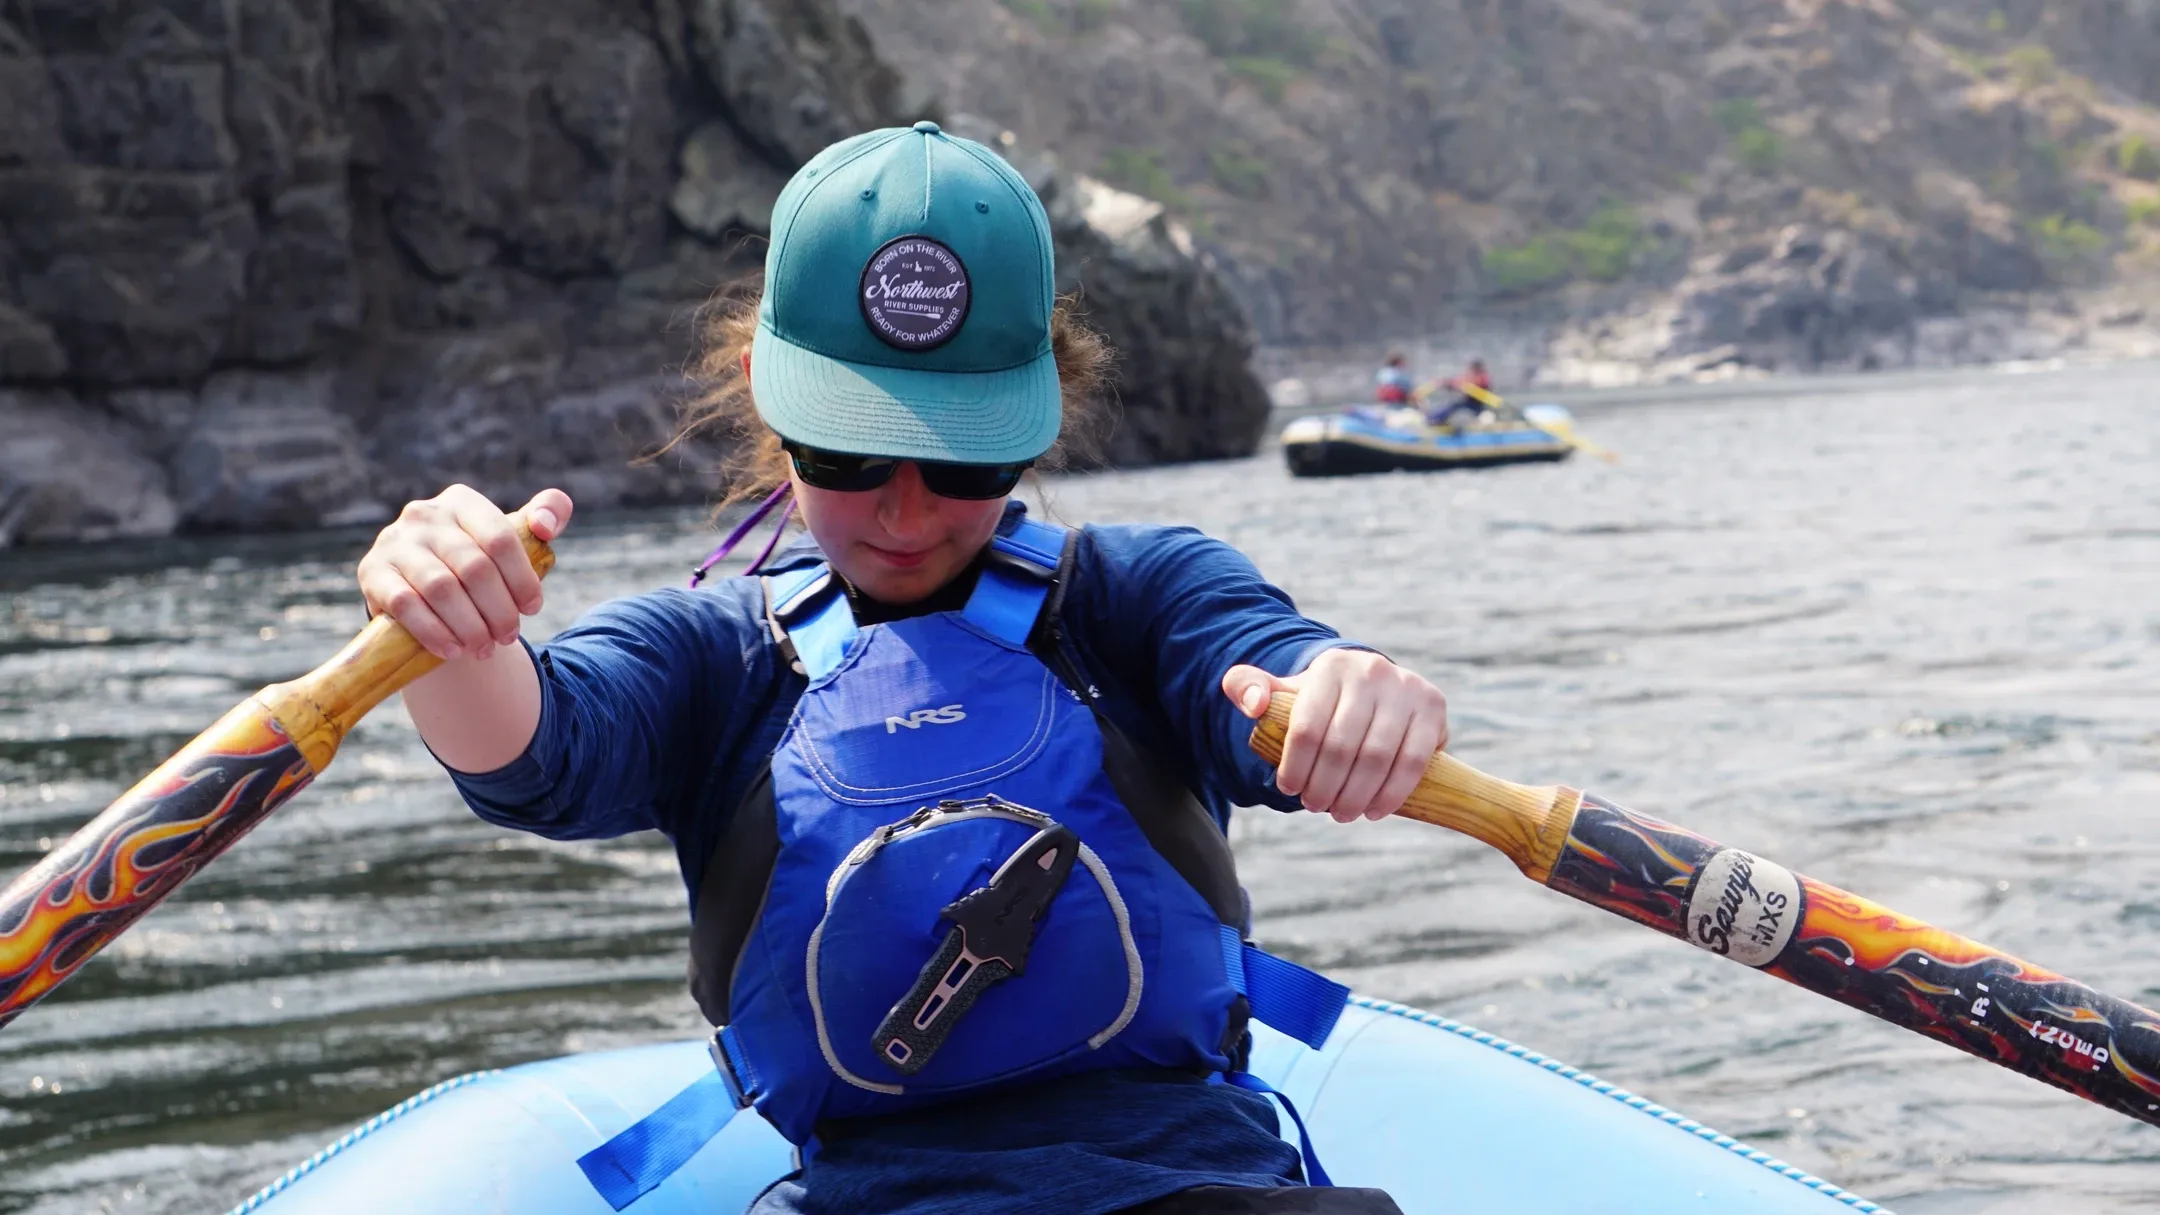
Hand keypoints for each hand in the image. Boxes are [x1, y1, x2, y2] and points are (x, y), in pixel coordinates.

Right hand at [357, 485, 571, 661]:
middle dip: (498, 610)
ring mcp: (394, 542)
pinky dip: (434, 632)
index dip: (522, 579)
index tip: (533, 608)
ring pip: (441, 588)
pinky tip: (453, 650)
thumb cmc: (476, 564)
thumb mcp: (509, 537)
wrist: (421, 591)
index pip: (500, 539)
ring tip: (485, 649)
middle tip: (509, 637)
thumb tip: (546, 525)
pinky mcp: (372, 572)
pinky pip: (406, 605)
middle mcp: (424, 514)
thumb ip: (545, 515)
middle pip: (474, 567)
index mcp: (462, 502)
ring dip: (470, 626)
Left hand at [1221, 649, 1448, 822]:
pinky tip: (1374, 811)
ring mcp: (1406, 687)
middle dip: (1325, 787)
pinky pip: (1413, 761)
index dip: (1295, 767)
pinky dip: (1392, 793)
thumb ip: (1248, 688)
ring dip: (1356, 796)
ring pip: (1377, 757)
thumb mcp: (1284, 691)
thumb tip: (1253, 705)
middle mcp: (1371, 670)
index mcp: (1331, 667)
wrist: (1374, 687)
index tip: (1289, 789)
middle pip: (1342, 747)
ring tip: (1341, 813)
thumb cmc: (1321, 698)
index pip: (1307, 727)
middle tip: (1316, 807)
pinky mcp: (1433, 707)